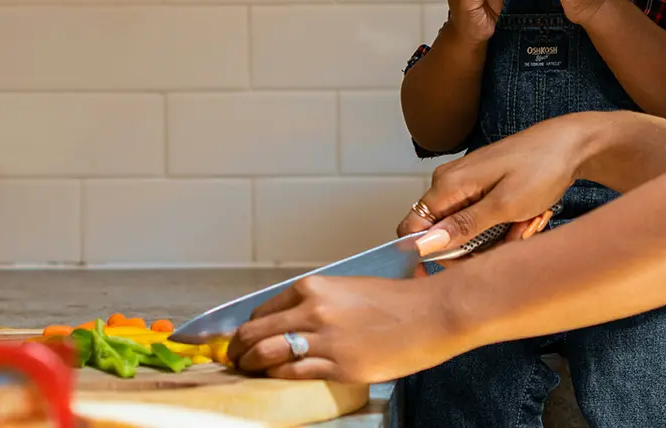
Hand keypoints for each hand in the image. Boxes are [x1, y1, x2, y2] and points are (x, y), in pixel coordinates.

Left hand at [228, 275, 465, 382]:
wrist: (432, 314)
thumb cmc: (396, 301)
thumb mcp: (348, 289)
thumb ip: (317, 303)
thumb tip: (291, 321)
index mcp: (313, 287)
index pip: (262, 309)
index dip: (247, 327)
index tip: (242, 337)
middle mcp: (313, 310)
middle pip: (255, 332)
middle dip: (238, 349)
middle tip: (233, 358)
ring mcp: (324, 340)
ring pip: (267, 354)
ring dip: (250, 365)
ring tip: (246, 371)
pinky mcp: (339, 366)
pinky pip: (293, 373)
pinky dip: (276, 376)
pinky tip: (273, 378)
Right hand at [397, 113, 621, 251]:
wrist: (572, 145)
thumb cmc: (542, 168)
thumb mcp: (505, 205)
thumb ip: (464, 227)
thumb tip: (426, 244)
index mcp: (448, 184)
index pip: (412, 227)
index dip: (422, 255)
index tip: (446, 275)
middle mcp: (450, 183)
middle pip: (443, 234)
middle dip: (476, 248)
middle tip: (510, 239)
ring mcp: (466, 184)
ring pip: (467, 231)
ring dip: (497, 238)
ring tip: (525, 224)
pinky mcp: (482, 187)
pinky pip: (482, 220)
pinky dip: (504, 226)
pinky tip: (525, 218)